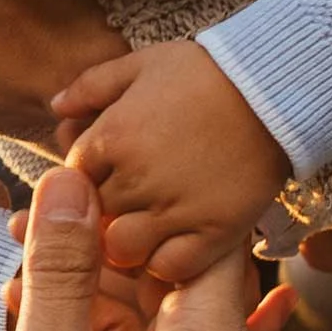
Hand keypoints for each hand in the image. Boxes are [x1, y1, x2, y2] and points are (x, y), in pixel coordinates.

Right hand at [0, 168, 284, 330]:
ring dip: (79, 282)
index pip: (200, 231)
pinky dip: (82, 323)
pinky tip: (27, 317)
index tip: (72, 184)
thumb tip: (66, 179)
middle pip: (168, 261)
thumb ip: (58, 270)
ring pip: (140, 299)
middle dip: (96, 239)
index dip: (137, 199)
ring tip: (11, 280)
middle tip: (18, 230)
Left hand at [42, 39, 289, 284]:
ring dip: (129, 241)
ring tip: (150, 224)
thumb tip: (56, 107)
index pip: (70, 180)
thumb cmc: (205, 73)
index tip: (108, 175)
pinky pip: (171, 265)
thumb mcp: (140, 65)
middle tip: (132, 200)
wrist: (275, 88)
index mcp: (111, 137)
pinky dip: (167, 260)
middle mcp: (137, 177)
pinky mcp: (215, 230)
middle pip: (94, 217)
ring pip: (123, 249)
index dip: (87, 181)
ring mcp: (176, 207)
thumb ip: (91, 86)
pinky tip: (177, 240)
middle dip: (106, 211)